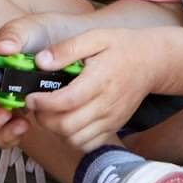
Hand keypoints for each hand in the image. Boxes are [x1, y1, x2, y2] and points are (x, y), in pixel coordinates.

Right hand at [0, 14, 66, 148]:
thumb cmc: (43, 31)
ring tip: (23, 125)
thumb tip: (3, 47)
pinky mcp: (14, 111)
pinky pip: (4, 132)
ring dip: (1, 134)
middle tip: (8, 119)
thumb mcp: (29, 27)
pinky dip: (13, 135)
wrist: (67, 40)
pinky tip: (28, 125)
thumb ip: (15, 34)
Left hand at [23, 29, 156, 153]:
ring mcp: (111, 119)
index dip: (43, 103)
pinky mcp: (113, 127)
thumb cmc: (121, 47)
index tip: (31, 97)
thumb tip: (41, 61)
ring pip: (75, 140)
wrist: (152, 62)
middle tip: (37, 106)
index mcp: (100, 80)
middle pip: (67, 126)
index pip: (67, 101)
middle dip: (44, 119)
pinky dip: (72, 139)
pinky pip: (88, 145)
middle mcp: (106, 104)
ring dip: (56, 131)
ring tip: (50, 114)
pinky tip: (67, 122)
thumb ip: (67, 49)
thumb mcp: (95, 37)